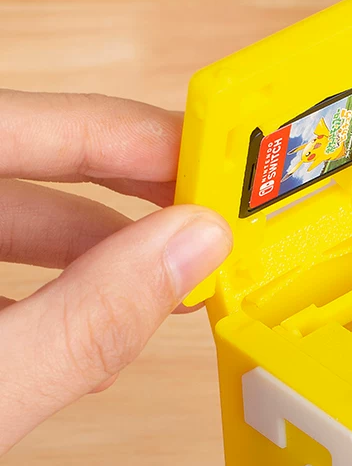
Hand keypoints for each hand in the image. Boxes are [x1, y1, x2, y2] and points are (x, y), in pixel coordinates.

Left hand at [0, 90, 230, 455]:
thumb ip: (87, 320)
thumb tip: (194, 249)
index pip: (38, 125)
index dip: (138, 138)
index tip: (218, 162)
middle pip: (32, 165)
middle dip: (131, 199)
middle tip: (210, 220)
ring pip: (14, 223)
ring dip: (98, 258)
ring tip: (167, 288)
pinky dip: (52, 299)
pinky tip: (89, 340)